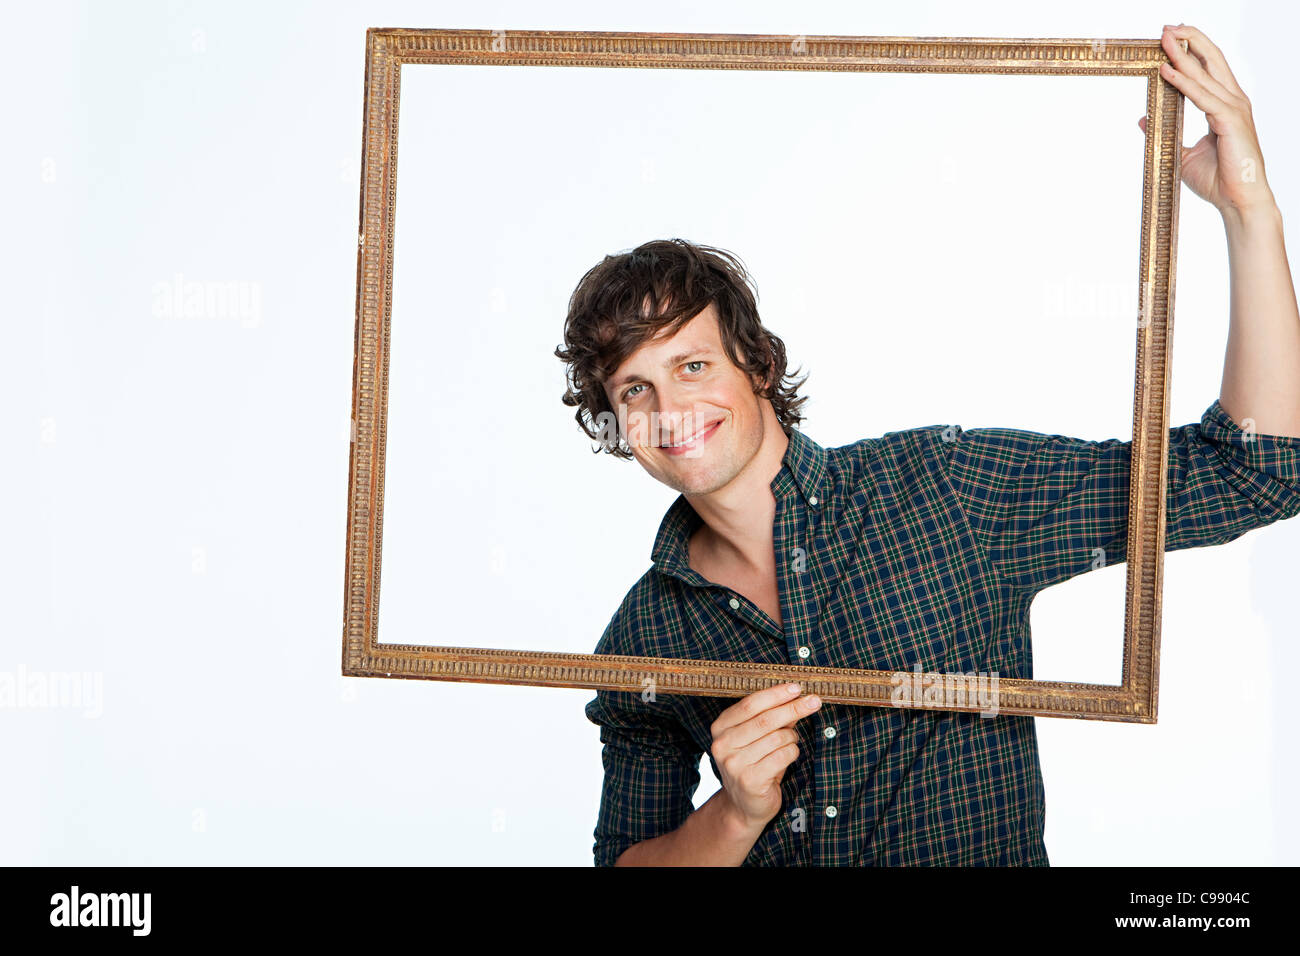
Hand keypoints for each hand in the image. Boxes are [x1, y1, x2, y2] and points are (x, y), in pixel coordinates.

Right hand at [709, 682, 821, 832]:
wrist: (744, 805)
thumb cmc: (754, 764)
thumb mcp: (758, 737)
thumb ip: (773, 717)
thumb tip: (797, 697)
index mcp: (720, 728)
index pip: (750, 704)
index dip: (775, 694)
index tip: (796, 688)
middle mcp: (722, 745)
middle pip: (765, 719)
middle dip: (793, 708)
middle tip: (814, 701)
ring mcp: (734, 764)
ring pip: (777, 738)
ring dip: (792, 737)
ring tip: (790, 742)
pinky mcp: (749, 780)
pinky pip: (782, 756)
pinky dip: (792, 752)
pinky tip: (788, 756)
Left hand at [1137, 24, 1275, 217]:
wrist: (1237, 200)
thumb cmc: (1217, 179)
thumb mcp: (1182, 153)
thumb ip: (1165, 132)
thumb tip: (1143, 119)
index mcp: (1225, 104)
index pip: (1208, 68)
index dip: (1191, 50)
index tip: (1170, 38)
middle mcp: (1233, 100)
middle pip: (1211, 60)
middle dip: (1189, 40)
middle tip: (1166, 27)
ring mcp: (1233, 109)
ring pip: (1205, 74)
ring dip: (1182, 55)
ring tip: (1164, 39)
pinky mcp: (1229, 121)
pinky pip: (1201, 97)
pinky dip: (1183, 83)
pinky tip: (1166, 71)